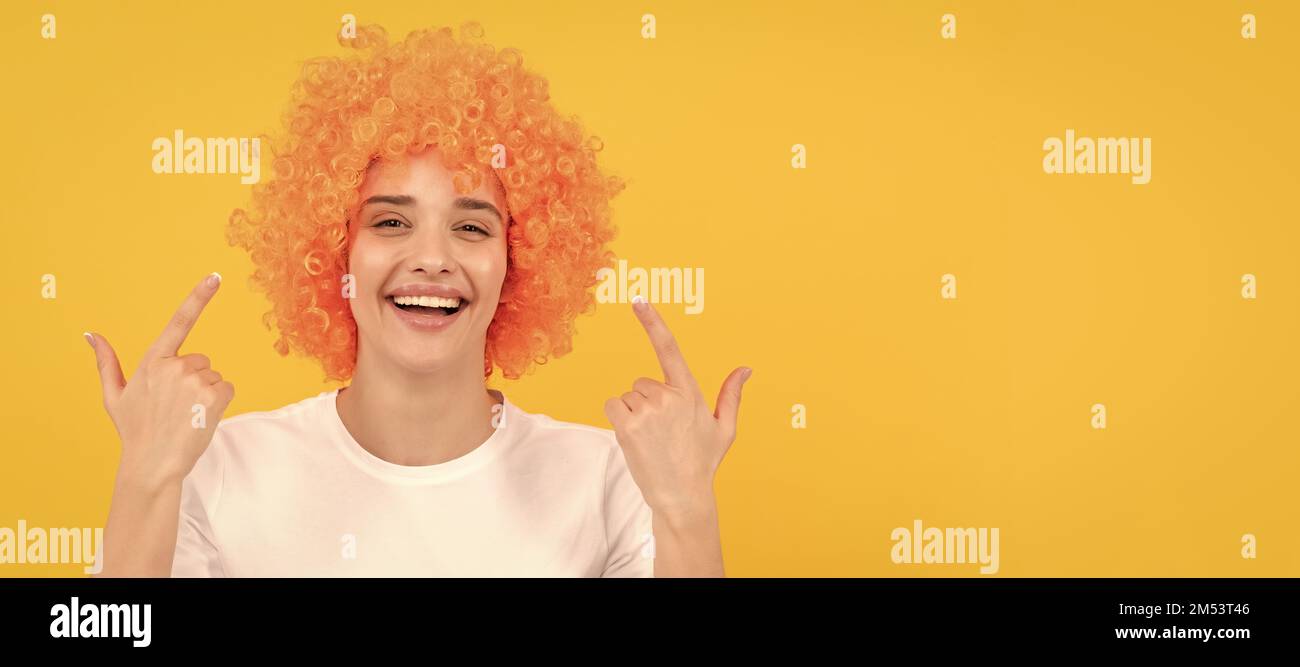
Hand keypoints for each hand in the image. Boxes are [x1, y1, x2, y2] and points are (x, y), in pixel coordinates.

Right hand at [87, 273, 234, 486]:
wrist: (152, 464)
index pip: (179, 322)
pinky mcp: (214, 395)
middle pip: (201, 360)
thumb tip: (90, 334)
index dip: (198, 297)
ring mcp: (195, 380)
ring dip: (206, 394)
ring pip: (214, 376)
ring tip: (186, 415)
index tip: (215, 276)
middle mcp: (174, 366)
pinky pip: (227, 388)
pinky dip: (219, 403)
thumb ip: (106, 362)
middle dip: (194, 379)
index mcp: (152, 361)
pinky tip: (200, 418)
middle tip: (176, 406)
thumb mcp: (114, 395)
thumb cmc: (135, 430)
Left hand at [603, 297, 751, 518]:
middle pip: (643, 382)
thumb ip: (732, 394)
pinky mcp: (628, 425)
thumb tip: (746, 368)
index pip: (669, 348)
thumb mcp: (724, 428)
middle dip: (648, 401)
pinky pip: (613, 406)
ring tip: (651, 439)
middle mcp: (668, 396)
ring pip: (628, 395)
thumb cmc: (702, 462)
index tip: (638, 299)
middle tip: (662, 431)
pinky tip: (635, 439)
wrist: (682, 495)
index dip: (652, 322)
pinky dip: (619, 419)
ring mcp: (647, 411)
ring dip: (634, 413)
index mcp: (690, 392)